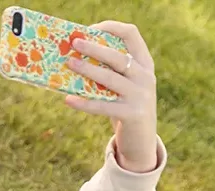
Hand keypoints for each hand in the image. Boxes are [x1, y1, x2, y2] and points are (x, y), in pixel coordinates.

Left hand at [63, 21, 158, 172]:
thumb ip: (108, 70)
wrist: (141, 139)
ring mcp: (141, 95)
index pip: (132, 34)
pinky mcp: (132, 114)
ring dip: (87, 69)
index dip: (112, 27)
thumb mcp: (123, 84)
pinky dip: (84, 103)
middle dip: (94, 48)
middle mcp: (145, 76)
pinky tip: (68, 100)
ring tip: (68, 64)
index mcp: (144, 63)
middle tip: (74, 43)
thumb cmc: (124, 105)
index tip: (90, 28)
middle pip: (118, 56)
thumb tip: (72, 56)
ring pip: (110, 78)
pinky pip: (103, 106)